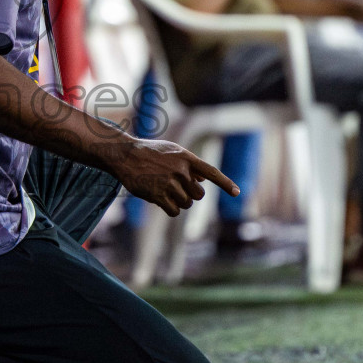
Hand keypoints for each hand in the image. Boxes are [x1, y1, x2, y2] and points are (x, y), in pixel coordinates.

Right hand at [109, 138, 237, 218]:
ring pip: (186, 204)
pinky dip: (171, 209)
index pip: (211, 172)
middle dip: (191, 195)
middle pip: (198, 195)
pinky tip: (161, 200)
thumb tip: (203, 178)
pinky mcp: (158, 195)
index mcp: (186, 158)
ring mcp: (169, 183)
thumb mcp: (172, 150)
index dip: (225, 183)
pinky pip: (174, 211)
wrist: (126, 155)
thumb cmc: (149, 152)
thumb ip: (189, 163)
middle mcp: (180, 171)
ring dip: (179, 202)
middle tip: (177, 187)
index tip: (237, 193)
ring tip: (165, 190)